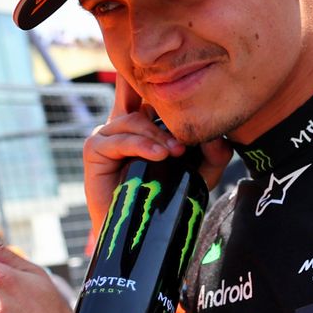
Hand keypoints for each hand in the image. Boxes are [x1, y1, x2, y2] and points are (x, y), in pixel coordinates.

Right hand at [83, 80, 231, 233]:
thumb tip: (218, 139)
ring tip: (175, 152)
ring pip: (134, 121)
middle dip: (167, 114)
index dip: (159, 83)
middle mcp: (124, 123)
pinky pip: (118, 140)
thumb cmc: (166, 198)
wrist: (139, 232)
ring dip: (157, 135)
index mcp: (146, 122)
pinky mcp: (94, 149)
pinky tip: (158, 155)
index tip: (177, 80)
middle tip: (185, 140)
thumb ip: (213, 155)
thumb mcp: (199, 174)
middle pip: (143, 100)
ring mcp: (107, 134)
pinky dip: (140, 145)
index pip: (149, 92)